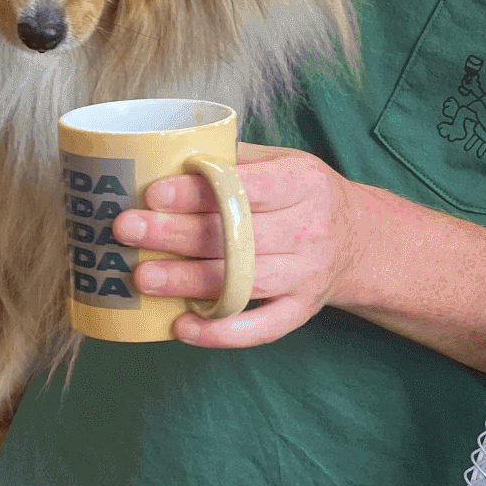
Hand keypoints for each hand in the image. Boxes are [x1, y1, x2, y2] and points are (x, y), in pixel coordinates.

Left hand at [110, 142, 367, 347]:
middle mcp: (308, 229)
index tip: (153, 192)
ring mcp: (305, 275)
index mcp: (302, 182)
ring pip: (240, 281)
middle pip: (236, 236)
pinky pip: (259, 329)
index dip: (197, 191)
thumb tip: (169, 154)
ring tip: (141, 276)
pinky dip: (219, 332)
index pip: (245, 188)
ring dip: (187, 281)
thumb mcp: (284, 161)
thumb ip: (236, 160)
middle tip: (127, 229)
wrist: (358, 239)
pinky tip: (180, 326)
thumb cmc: (304, 194)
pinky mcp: (300, 311)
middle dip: (176, 233)